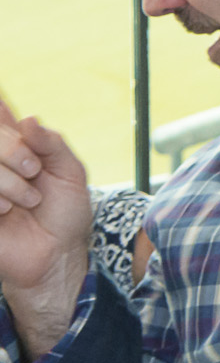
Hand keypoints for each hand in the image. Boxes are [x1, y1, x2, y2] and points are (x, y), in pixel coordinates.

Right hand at [0, 99, 94, 362]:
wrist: (57, 254)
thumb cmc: (64, 212)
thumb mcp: (70, 173)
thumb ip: (52, 144)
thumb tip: (28, 120)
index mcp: (15, 146)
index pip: (0, 113)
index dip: (0, 108)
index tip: (10, 115)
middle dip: (12, 150)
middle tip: (33, 170)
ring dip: (9, 181)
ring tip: (28, 200)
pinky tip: (6, 212)